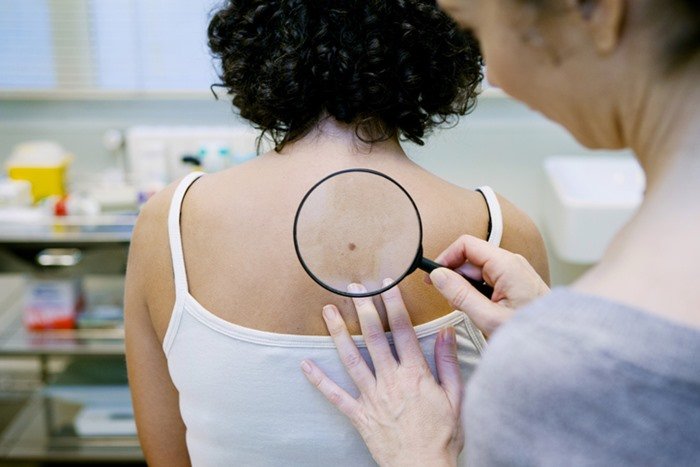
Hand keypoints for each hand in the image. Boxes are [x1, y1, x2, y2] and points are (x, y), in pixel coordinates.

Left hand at [301, 281, 463, 466]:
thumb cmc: (442, 436)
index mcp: (415, 374)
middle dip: (364, 308)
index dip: (393, 304)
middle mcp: (390, 380)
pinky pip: (335, 395)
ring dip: (338, 332)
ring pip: (351, 358)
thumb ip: (448, 362)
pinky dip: (319, 380)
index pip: (402, 330)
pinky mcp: (360, 414)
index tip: (386, 284)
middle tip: (355, 288)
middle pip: (373, 337)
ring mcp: (372, 396)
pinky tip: (305, 365)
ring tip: (329, 311)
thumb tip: (446, 332)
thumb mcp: (456, 397)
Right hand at [428, 235, 548, 336]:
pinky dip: (478, 292)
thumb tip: (437, 276)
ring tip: (470, 311)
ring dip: (466, 288)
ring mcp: (515, 271)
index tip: (432, 277)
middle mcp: (511, 262)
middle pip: (470, 258)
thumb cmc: (531, 333)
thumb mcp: (489, 318)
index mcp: (506, 265)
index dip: (445, 258)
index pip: (466, 245)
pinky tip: (482, 311)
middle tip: (449, 302)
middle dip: (455, 277)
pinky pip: (489, 279)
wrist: (560, 345)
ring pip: (478, 270)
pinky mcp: (516, 281)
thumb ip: (460, 295)